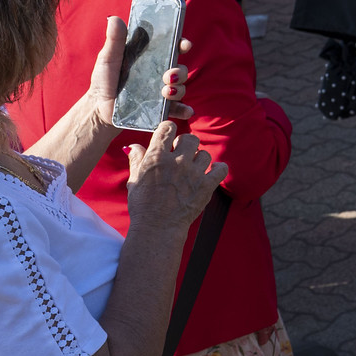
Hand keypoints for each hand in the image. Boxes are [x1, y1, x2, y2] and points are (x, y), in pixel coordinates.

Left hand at [87, 16, 193, 126]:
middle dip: (181, 72)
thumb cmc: (104, 80)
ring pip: (180, 88)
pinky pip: (177, 109)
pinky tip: (185, 111)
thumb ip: (114, 40)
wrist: (98, 108)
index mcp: (151, 58)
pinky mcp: (161, 109)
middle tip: (169, 75)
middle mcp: (160, 74)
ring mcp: (162, 92)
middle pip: (180, 69)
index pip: (172, 48)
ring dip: (179, 89)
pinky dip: (184, 110)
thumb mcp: (108, 58)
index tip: (184, 44)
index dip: (182, 44)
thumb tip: (114, 18)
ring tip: (166, 92)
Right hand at [124, 121, 225, 237]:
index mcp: (157, 157)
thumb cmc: (143, 205)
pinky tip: (213, 170)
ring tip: (193, 168)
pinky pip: (221, 169)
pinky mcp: (206, 186)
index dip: (168, 130)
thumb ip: (137, 160)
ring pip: (204, 154)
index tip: (169, 136)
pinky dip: (219, 168)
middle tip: (181, 153)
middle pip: (190, 138)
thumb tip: (134, 146)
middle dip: (185, 143)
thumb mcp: (134, 179)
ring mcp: (193, 173)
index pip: (167, 128)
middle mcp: (177, 162)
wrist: (157, 227)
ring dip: (199, 158)